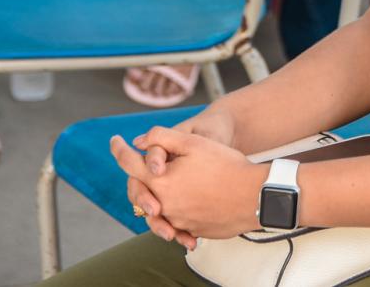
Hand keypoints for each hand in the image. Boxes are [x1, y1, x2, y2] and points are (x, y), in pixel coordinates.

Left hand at [112, 127, 265, 242]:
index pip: (128, 164)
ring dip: (159, 196)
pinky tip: (190, 202)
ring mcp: (177, 220)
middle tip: (150, 166)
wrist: (255, 196)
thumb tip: (137, 141)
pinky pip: (176, 223)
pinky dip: (176, 213)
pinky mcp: (192, 230)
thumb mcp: (193, 142)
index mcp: (160, 181)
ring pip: (156, 208)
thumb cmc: (227, 166)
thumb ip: (160, 137)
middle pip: (139, 190)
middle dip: (140, 176)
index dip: (118, 149)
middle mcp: (163, 205)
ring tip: (174, 184)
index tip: (114, 141)